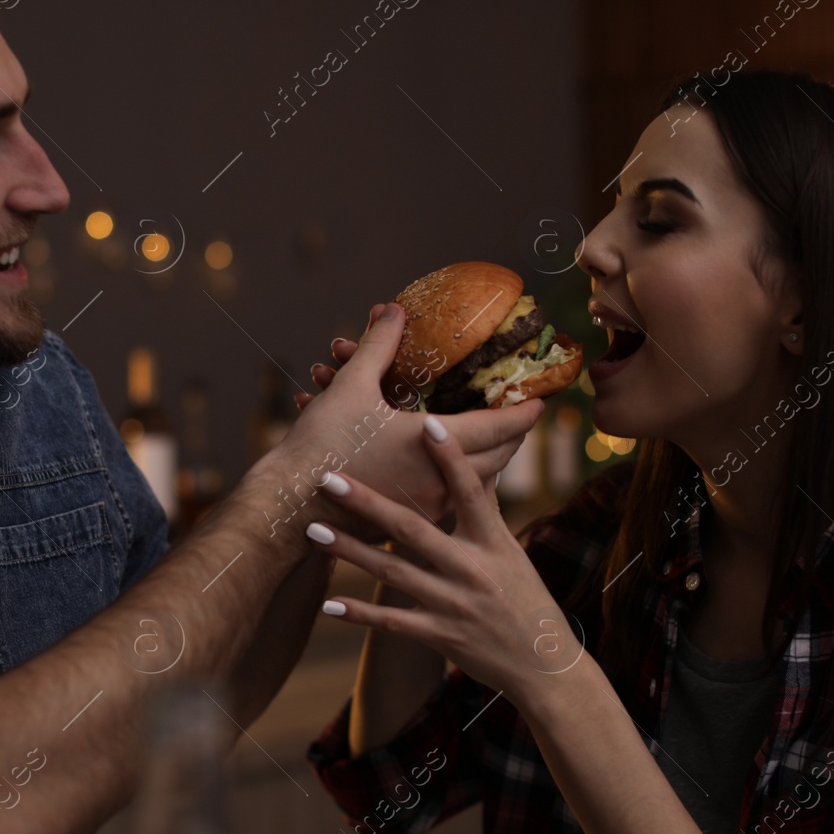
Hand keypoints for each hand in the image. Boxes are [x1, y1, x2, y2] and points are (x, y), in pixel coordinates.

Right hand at [273, 303, 542, 530]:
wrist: (291, 502)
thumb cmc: (322, 443)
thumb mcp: (352, 385)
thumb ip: (379, 345)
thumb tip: (395, 311)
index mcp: (435, 444)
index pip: (501, 426)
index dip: (525, 411)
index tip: (541, 400)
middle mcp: (441, 481)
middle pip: (499, 459)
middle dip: (512, 436)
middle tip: (518, 417)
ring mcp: (429, 506)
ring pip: (477, 483)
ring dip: (488, 459)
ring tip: (490, 440)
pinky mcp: (411, 522)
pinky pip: (451, 500)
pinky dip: (459, 480)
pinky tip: (450, 468)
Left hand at [303, 415, 586, 701]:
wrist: (544, 663)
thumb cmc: (526, 598)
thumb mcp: (511, 550)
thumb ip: (489, 508)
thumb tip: (486, 460)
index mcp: (492, 541)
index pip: (469, 491)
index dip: (451, 457)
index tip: (426, 422)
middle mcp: (471, 568)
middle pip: (413, 528)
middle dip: (368, 502)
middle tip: (329, 479)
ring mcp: (453, 603)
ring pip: (393, 571)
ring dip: (351, 551)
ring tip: (314, 530)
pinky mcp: (440, 635)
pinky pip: (392, 622)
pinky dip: (360, 613)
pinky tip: (328, 602)